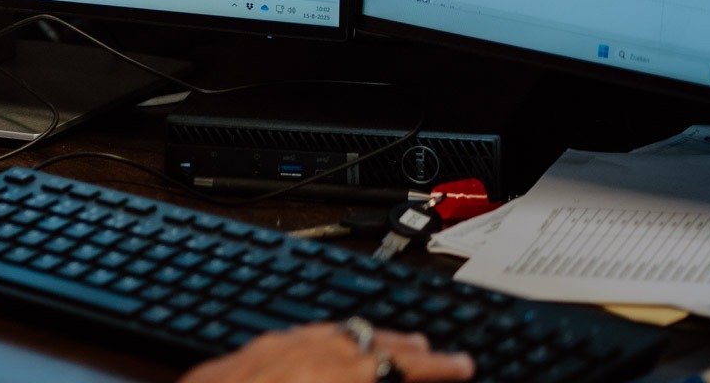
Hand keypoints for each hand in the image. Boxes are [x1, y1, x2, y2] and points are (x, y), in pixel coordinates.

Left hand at [180, 324, 472, 382]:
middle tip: (437, 352)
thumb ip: (358, 380)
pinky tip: (330, 341)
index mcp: (330, 376)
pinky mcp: (246, 351)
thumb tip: (388, 377)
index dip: (436, 368)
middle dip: (404, 347)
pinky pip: (298, 335)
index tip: (463, 366)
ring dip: (367, 337)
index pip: (396, 366)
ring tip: (394, 341)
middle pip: (366, 341)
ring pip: (333, 332)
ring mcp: (271, 348)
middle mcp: (301, 354)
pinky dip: (327, 336)